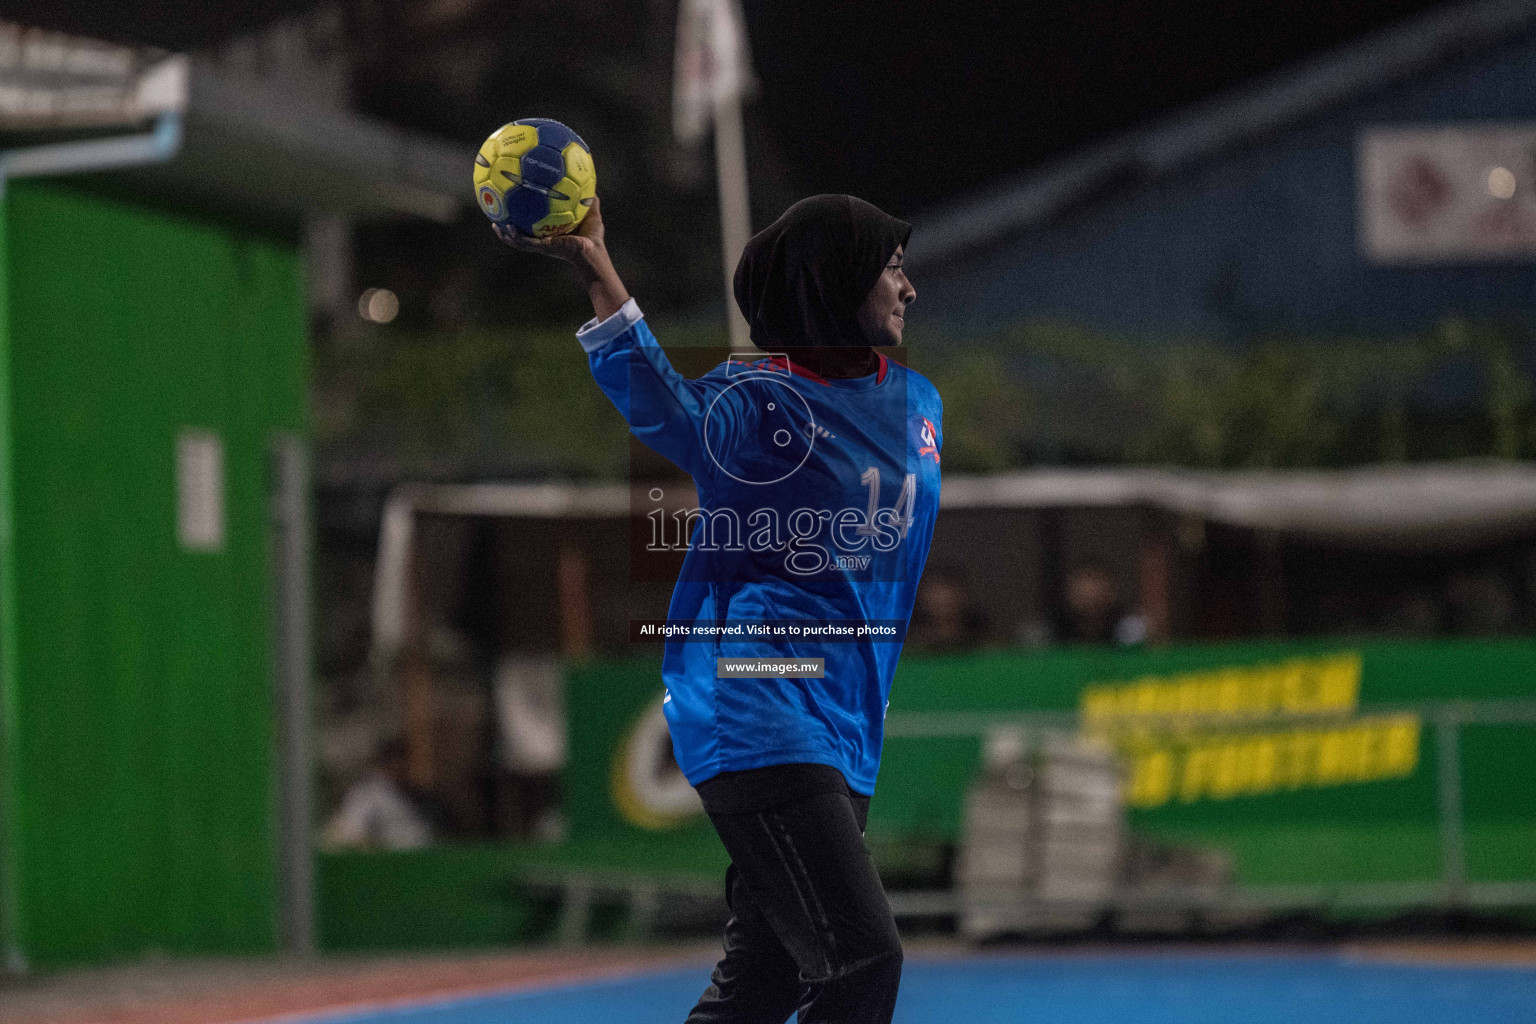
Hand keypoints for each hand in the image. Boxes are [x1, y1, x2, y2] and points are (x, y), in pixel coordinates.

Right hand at [493, 195, 628, 320]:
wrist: (594, 251)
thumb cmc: (593, 237)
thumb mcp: (590, 212)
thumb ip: (589, 198)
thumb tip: (590, 180)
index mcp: (550, 234)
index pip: (533, 228)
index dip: (522, 222)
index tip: (513, 211)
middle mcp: (544, 240)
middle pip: (520, 236)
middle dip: (507, 230)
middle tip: (496, 220)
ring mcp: (542, 245)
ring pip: (518, 242)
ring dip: (506, 236)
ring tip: (495, 226)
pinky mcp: (544, 247)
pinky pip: (525, 242)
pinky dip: (516, 237)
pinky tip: (508, 227)